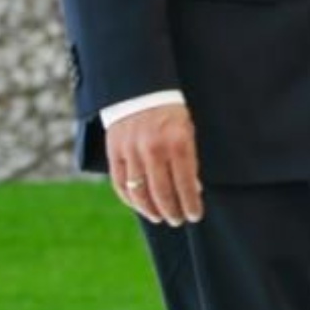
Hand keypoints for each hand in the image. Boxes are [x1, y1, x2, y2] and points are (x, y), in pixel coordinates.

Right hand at [105, 102, 202, 225]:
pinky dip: (129, 199)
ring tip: (158, 217)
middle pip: (162, 192)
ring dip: (150, 210)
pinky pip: (120, 183)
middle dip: (172, 211)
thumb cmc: (169, 113)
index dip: (190, 204)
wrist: (139, 89)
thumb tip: (193, 190)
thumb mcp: (187, 132)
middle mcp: (153, 149)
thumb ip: (190, 161)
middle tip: (177, 220)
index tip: (194, 216)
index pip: (185, 184)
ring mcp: (131, 151)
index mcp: (177, 143)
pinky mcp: (114, 151)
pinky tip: (139, 205)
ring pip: (139, 192)